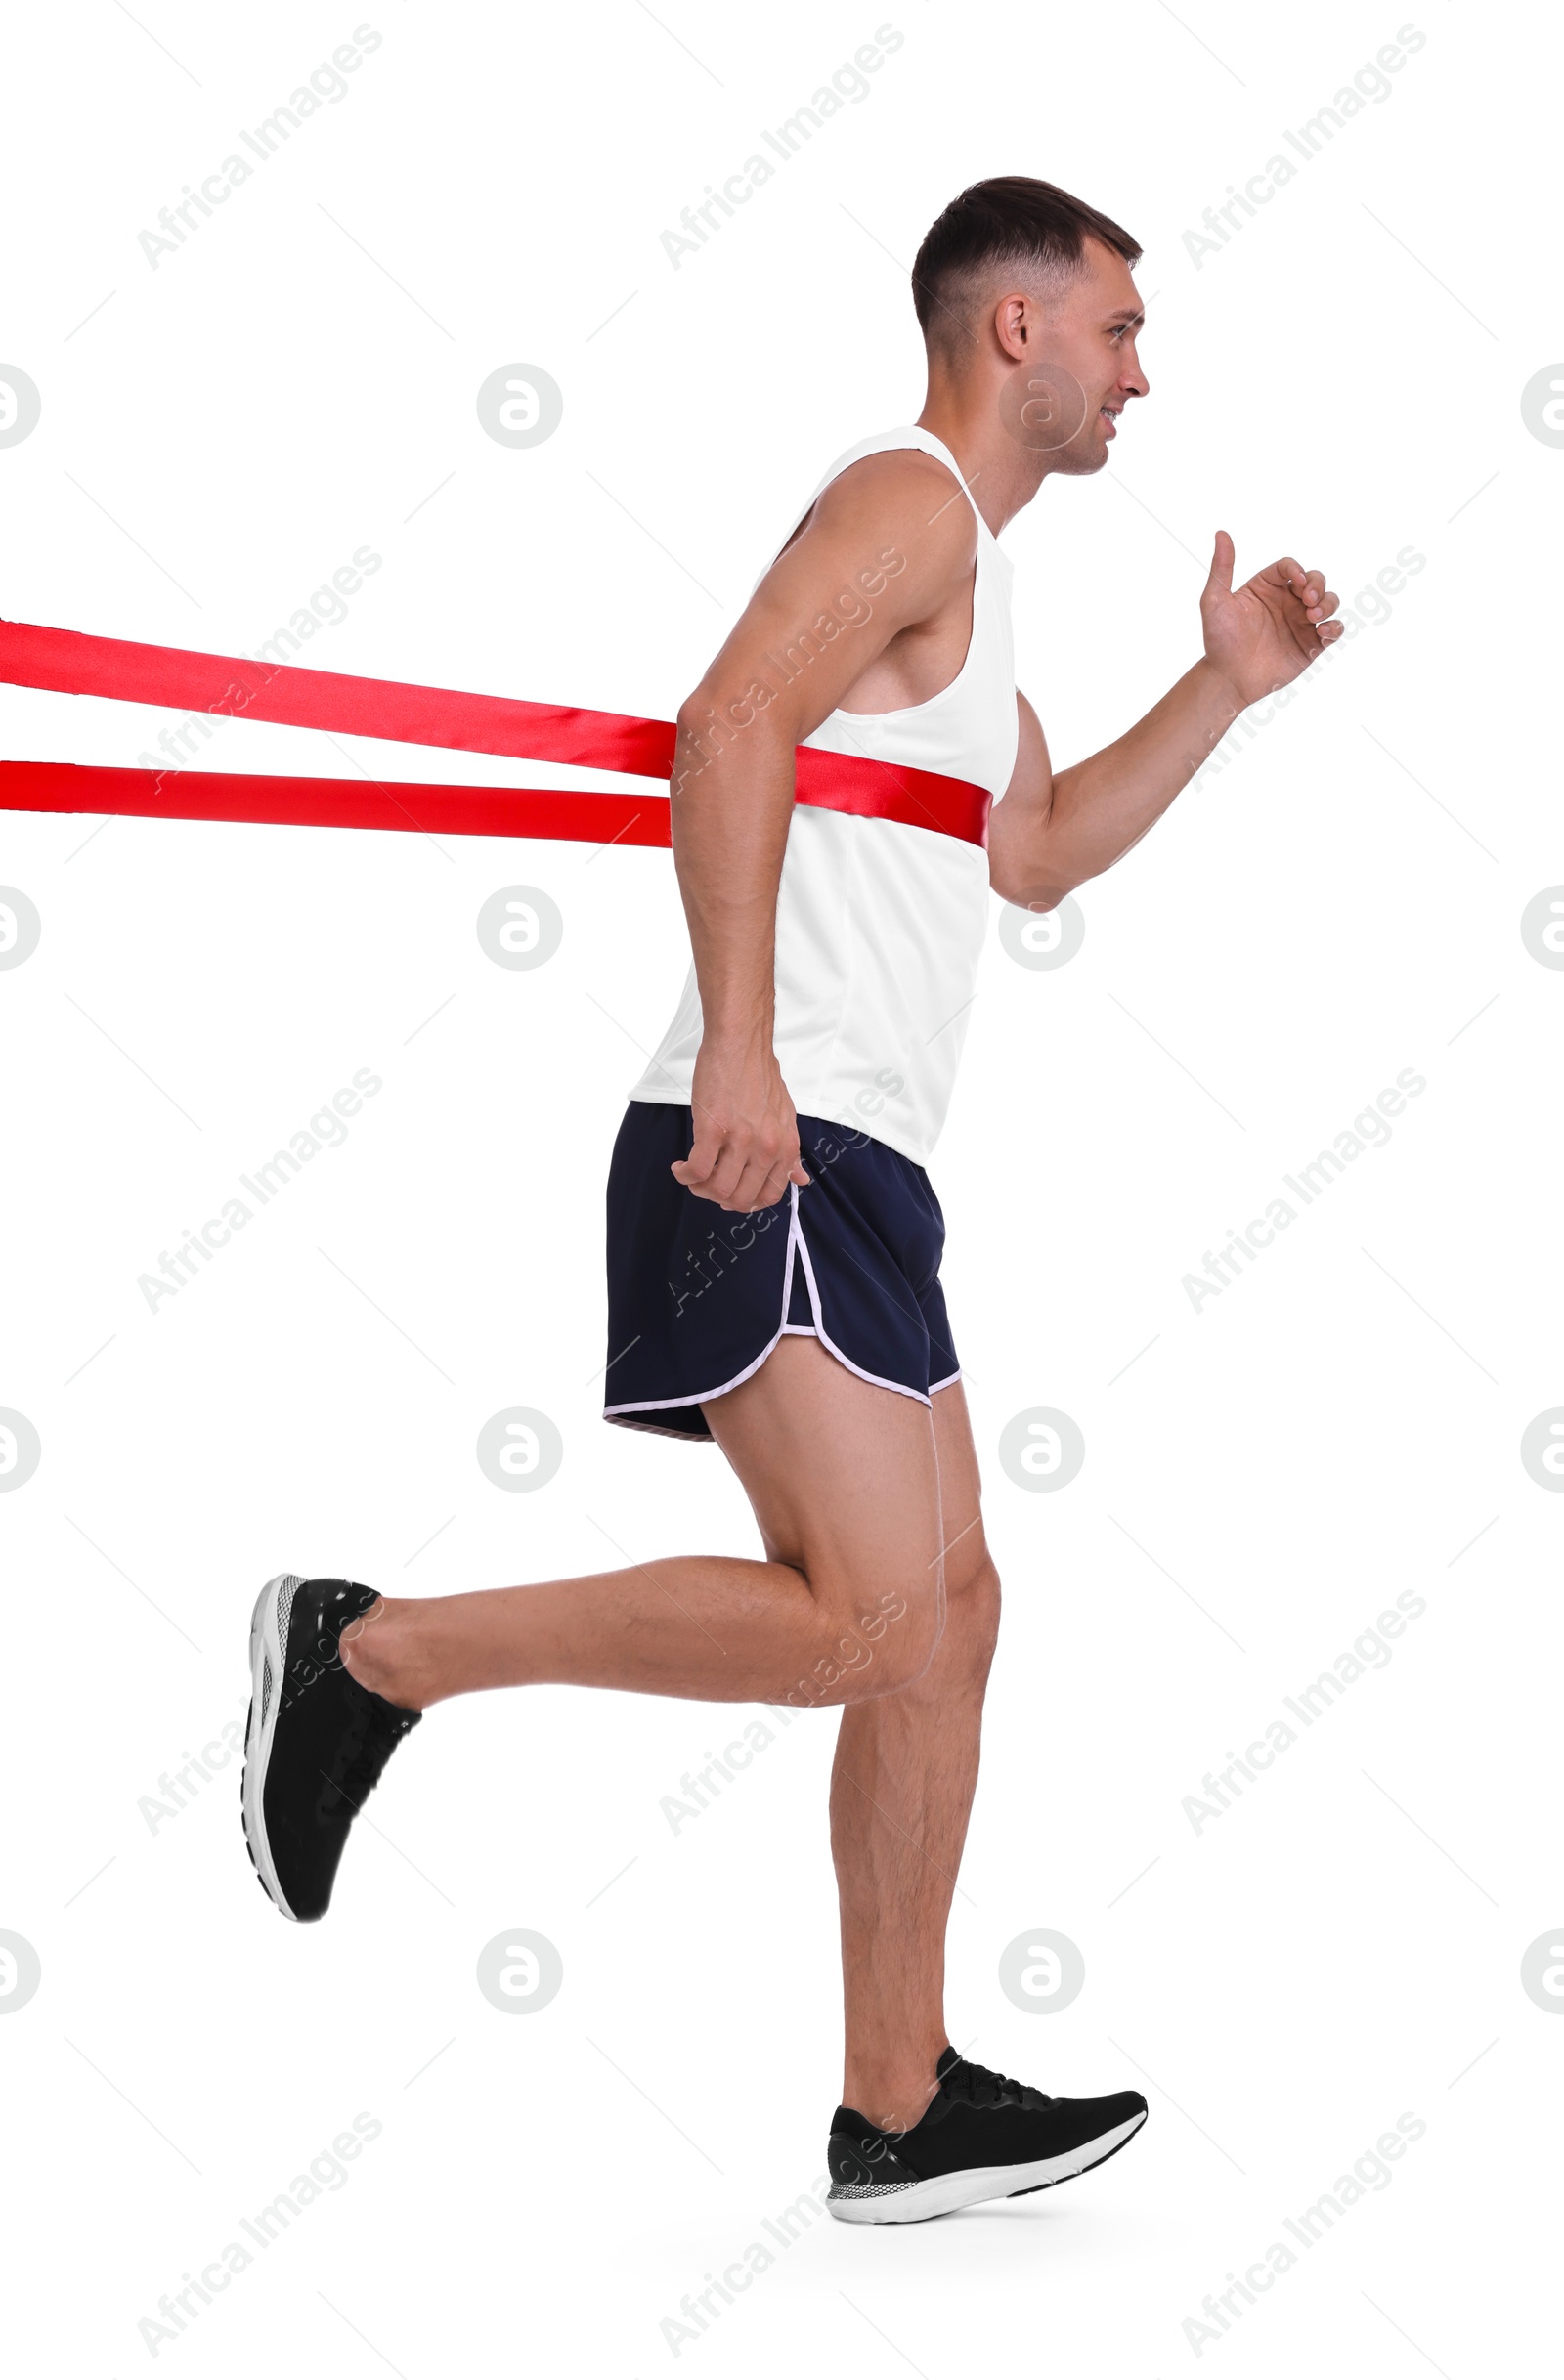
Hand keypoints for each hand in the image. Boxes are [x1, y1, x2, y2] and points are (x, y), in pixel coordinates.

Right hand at [673, 1038, 810, 1211]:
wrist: (741, 1043)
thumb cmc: (758, 1074)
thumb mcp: (785, 1116)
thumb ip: (789, 1151)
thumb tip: (800, 1178)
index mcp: (786, 1146)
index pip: (770, 1196)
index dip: (747, 1203)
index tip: (732, 1195)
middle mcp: (767, 1148)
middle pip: (740, 1199)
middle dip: (720, 1199)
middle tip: (707, 1186)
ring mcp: (740, 1141)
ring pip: (717, 1189)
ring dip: (699, 1189)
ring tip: (691, 1175)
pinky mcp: (713, 1130)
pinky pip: (697, 1171)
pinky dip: (684, 1175)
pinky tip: (680, 1166)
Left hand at [1200, 530, 1341, 707]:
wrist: (1228, 678)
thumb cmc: (1219, 640)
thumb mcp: (1215, 601)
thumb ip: (1222, 568)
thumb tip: (1221, 533)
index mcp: (1267, 587)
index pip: (1289, 568)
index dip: (1296, 569)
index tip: (1296, 580)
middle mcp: (1287, 601)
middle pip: (1315, 580)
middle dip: (1317, 585)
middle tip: (1307, 601)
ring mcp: (1300, 623)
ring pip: (1329, 601)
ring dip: (1328, 603)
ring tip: (1314, 616)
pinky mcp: (1310, 645)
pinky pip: (1333, 631)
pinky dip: (1336, 628)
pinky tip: (1325, 632)